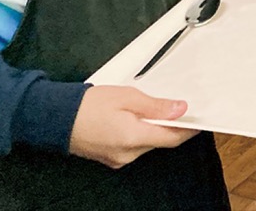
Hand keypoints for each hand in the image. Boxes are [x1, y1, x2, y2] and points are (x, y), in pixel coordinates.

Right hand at [69, 85, 197, 168]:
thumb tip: (180, 109)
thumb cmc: (88, 105)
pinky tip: (134, 119)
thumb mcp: (127, 96)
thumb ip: (156, 105)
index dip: (188, 129)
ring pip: (147, 143)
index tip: (199, 120)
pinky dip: (139, 133)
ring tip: (148, 109)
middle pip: (160, 141)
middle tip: (175, 107)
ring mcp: (118, 159)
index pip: (172, 138)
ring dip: (153, 128)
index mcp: (134, 138)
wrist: (56, 118)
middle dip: (169, 125)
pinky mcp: (110, 158)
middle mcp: (127, 154)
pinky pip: (133, 147)